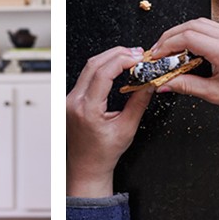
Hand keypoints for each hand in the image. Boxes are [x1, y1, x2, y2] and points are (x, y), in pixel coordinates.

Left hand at [67, 46, 153, 197]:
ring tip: (131, 57)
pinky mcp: (71, 99)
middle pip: (94, 64)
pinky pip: (86, 76)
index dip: (122, 60)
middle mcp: (74, 101)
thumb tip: (149, 82)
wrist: (87, 166)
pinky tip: (117, 67)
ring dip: (110, 58)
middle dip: (117, 54)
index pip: (103, 73)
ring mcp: (70, 99)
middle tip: (138, 53)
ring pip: (89, 67)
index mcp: (87, 109)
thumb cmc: (103, 153)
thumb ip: (138, 102)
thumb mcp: (126, 128)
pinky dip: (103, 67)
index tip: (138, 58)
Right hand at [151, 18, 218, 126]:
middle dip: (169, 37)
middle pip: (191, 25)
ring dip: (181, 33)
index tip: (155, 56)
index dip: (166, 45)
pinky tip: (187, 48)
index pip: (187, 37)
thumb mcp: (213, 94)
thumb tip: (163, 83)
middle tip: (157, 52)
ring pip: (200, 23)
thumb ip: (185, 85)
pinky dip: (194, 34)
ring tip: (169, 50)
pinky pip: (210, 28)